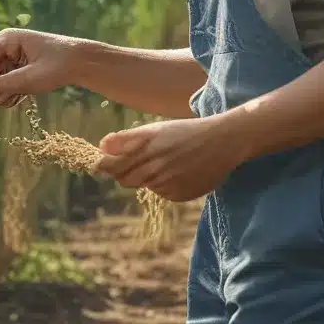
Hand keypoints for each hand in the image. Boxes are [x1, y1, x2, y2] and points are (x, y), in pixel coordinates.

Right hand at [0, 28, 81, 106]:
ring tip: (16, 98)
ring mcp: (14, 58)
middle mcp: (8, 46)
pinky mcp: (20, 68)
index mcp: (8, 39)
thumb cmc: (58, 65)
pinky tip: (19, 98)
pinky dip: (11, 91)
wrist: (82, 64)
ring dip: (4, 91)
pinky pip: (7, 81)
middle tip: (5, 99)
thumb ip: (5, 84)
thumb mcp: (31, 77)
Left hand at [94, 115, 248, 201]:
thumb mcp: (155, 128)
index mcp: (147, 147)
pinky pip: (162, 194)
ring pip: (145, 186)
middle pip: (125, 179)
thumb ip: (126, 139)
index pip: (112, 166)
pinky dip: (165, 186)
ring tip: (166, 162)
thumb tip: (101, 147)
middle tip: (140, 160)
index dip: (104, 166)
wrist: (223, 142)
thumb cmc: (185, 132)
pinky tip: (178, 172)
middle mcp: (155, 166)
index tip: (100, 164)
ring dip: (148, 178)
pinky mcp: (180, 195)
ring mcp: (168, 183)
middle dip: (125, 172)